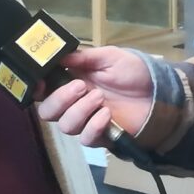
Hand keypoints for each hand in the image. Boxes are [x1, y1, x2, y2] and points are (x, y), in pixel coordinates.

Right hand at [36, 46, 152, 146]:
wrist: (157, 92)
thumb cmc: (132, 71)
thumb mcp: (109, 57)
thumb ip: (84, 57)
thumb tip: (60, 55)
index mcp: (71, 80)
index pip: (44, 89)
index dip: (36, 88)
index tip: (40, 84)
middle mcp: (74, 102)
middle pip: (47, 111)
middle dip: (59, 99)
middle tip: (80, 86)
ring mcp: (86, 120)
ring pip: (65, 126)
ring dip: (80, 110)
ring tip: (101, 97)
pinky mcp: (100, 135)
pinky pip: (86, 138)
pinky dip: (94, 126)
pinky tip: (107, 114)